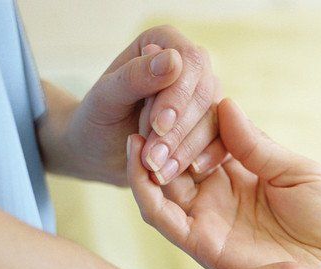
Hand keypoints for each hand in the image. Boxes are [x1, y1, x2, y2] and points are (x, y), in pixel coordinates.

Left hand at [59, 26, 222, 185]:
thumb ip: (136, 76)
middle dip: (179, 130)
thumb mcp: (107, 97)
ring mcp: (203, 97)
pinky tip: (189, 171)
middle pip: (205, 93)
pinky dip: (207, 158)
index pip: (189, 62)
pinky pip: (223, 141)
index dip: (178, 96)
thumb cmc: (97, 119)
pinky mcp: (211, 126)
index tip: (158, 125)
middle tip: (153, 160)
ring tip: (159, 172)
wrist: (99, 150)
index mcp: (165, 44)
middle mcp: (190, 66)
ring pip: (215, 120)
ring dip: (187, 149)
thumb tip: (173, 59)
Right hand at [126, 98, 320, 268]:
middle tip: (151, 108)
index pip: (204, 135)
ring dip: (146, 157)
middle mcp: (220, 196)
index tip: (181, 88)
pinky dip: (143, 188)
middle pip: (177, 156)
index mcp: (244, 173)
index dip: (192, 115)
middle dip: (163, 133)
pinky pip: (162, 216)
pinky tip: (138, 159)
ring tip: (140, 129)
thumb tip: (225, 104)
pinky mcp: (202, 245)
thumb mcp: (299, 174)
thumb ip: (258, 146)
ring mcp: (208, 220)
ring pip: (160, 185)